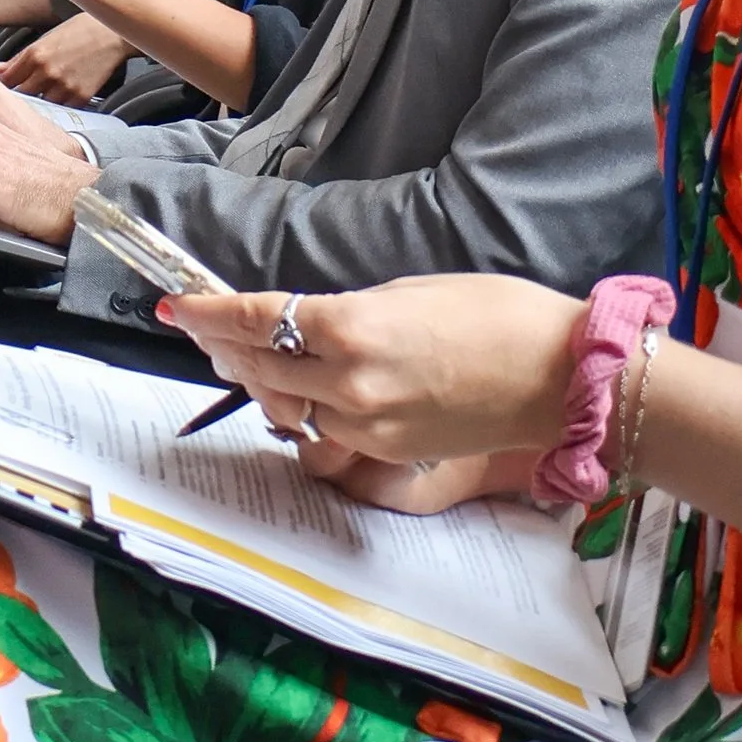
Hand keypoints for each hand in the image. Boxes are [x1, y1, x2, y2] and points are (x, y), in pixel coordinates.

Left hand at [6, 12, 132, 105]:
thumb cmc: (83, 30)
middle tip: (30, 87)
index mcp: (35, 55)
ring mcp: (64, 86)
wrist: (114, 35)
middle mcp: (47, 72)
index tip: (6, 85)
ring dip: (44, 97)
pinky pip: (63, 106)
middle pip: (23, 94)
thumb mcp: (47, 38)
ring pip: (43, 103)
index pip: (8, 80)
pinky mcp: (80, 96)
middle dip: (24, 91)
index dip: (6, 83)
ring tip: (53, 86)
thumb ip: (22, 57)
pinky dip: (62, 101)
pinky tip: (67, 88)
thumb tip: (1, 70)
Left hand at [163, 274, 582, 471]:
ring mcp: (367, 425)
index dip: (210, 313)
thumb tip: (310, 324)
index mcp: (353, 327)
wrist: (562, 377)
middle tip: (202, 329)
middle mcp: (350, 383)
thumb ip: (348, 312)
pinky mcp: (387, 451)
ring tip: (242, 358)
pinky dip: (304, 406)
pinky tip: (299, 388)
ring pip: (287, 404)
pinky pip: (326, 428)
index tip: (179, 307)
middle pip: (260, 365)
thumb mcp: (410, 291)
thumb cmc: (500, 316)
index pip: (257, 320)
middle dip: (224, 345)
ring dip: (260, 380)